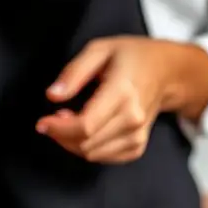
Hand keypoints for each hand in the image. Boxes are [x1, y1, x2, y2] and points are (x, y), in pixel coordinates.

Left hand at [37, 36, 207, 163]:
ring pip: (92, 154)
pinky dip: (88, 149)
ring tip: (71, 120)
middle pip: (86, 143)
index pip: (85, 126)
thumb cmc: (130, 57)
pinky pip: (104, 158)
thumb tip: (53, 95)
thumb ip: (74, 73)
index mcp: (122, 92)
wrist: (165, 72)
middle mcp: (133, 118)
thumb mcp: (98, 50)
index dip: (58, 128)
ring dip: (73, 143)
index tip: (42, 123)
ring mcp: (137, 135)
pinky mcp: (138, 146)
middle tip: (56, 116)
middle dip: (62, 135)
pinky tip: (87, 132)